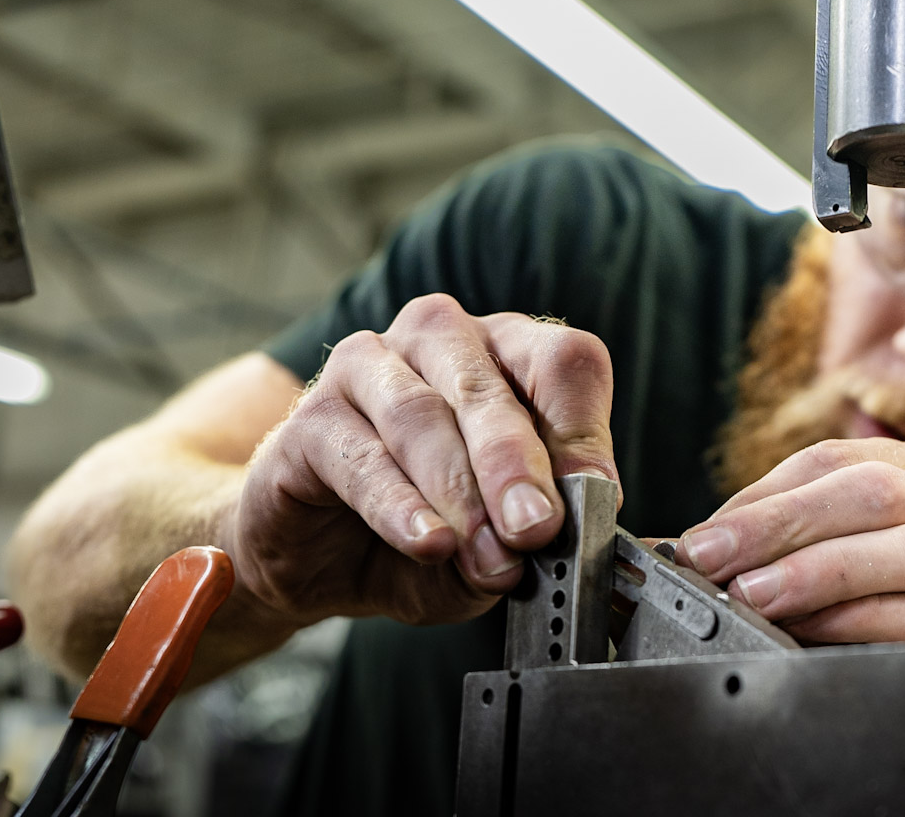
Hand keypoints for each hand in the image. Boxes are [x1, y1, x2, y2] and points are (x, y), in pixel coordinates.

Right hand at [218, 295, 617, 626]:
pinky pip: (360, 457)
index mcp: (505, 354)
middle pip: (487, 387)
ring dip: (460, 494)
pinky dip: (399, 506)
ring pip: (421, 417)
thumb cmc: (423, 537)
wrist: (316, 562)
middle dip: (516, 464)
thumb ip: (527, 535)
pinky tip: (427, 543)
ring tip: (486, 557)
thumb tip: (557, 535)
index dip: (582, 430)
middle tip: (537, 528)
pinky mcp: (308, 419)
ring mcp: (367, 368)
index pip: (562, 363)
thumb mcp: (496, 545)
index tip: (596, 495)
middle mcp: (439, 342)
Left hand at [674, 439, 904, 643]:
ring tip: (759, 598)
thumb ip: (770, 540)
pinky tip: (813, 630)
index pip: (836, 462)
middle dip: (785, 528)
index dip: (763, 498)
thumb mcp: (808, 563)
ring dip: (823, 570)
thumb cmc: (846, 619)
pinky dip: (862, 618)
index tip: (702, 542)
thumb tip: (694, 545)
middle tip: (720, 568)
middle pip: (877, 493)